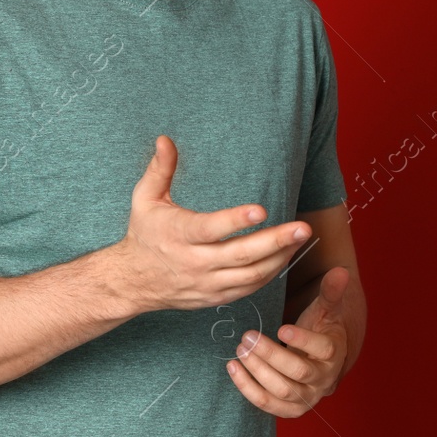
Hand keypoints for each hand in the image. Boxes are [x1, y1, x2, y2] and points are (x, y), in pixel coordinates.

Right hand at [117, 135, 311, 311]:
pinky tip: (285, 256)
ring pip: (250, 275)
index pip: (211, 229)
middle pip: (241, 254)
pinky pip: (248, 288)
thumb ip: (160, 169)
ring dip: (279, 257)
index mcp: (179, 234)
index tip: (261, 209)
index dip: (236, 220)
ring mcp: (207, 283)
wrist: (133, 281)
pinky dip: (270, 274)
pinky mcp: (215, 297)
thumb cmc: (144, 234)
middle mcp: (195, 262)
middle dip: (275, 241)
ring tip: (301, 239)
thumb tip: (165, 139)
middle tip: (303, 228)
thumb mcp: (145, 199)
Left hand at [227, 265, 349, 417]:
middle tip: (248, 336)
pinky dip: (248, 388)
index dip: (303, 340)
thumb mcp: (326, 309)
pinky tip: (233, 368)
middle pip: (298, 371)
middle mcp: (323, 379)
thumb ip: (331, 292)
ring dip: (257, 371)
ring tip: (240, 350)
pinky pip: (267, 404)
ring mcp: (306, 397)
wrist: (320, 361)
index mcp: (334, 354)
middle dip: (270, 355)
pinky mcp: (289, 409)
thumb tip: (340, 272)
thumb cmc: (320, 330)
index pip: (323, 349)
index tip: (282, 328)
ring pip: (281, 391)